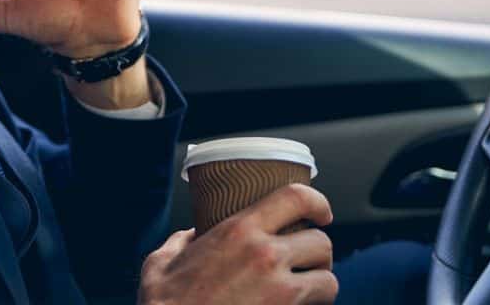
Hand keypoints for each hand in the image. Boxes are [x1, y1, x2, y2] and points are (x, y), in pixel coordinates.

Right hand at [138, 185, 337, 304]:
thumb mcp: (160, 263)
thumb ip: (180, 242)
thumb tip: (189, 236)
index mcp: (238, 231)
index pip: (295, 198)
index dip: (317, 202)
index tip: (321, 213)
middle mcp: (265, 256)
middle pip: (321, 242)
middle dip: (319, 253)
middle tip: (307, 261)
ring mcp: (279, 292)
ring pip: (329, 280)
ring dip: (321, 283)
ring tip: (308, 289)